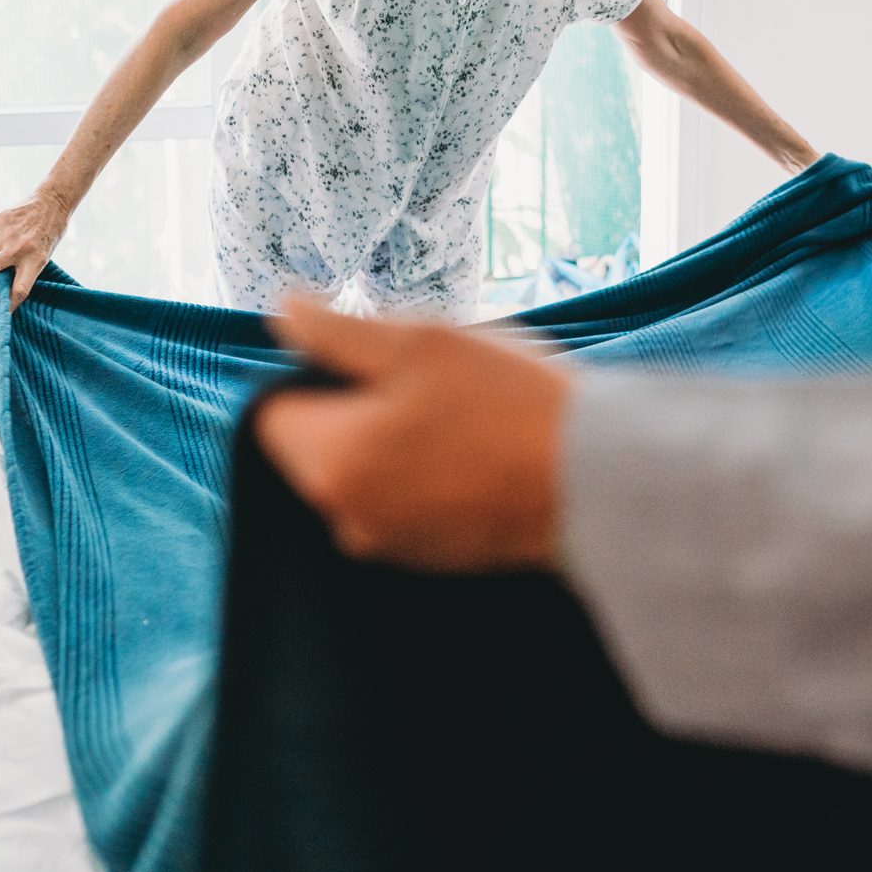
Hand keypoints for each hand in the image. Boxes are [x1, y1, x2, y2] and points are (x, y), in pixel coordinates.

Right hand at [0, 188, 71, 310]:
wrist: (52, 204)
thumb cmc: (48, 235)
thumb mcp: (43, 256)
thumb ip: (23, 269)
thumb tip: (0, 287)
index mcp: (36, 261)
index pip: (19, 289)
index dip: (9, 304)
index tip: (2, 312)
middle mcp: (19, 249)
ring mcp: (8, 234)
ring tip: (2, 249)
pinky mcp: (0, 221)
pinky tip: (5, 233)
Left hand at [254, 295, 570, 572]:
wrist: (597, 481)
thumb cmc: (507, 403)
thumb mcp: (417, 341)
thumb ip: (335, 330)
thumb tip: (283, 314)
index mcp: (328, 463)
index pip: (274, 411)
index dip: (316, 373)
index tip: (375, 357)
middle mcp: (346, 518)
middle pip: (322, 444)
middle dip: (362, 406)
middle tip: (432, 378)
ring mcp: (392, 545)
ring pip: (369, 471)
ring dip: (400, 438)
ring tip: (468, 411)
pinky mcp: (436, 558)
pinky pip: (408, 502)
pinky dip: (432, 472)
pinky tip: (483, 447)